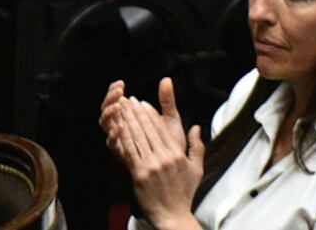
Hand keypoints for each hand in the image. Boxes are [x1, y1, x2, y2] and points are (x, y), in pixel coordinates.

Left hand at [101, 78, 202, 227]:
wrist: (173, 215)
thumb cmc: (184, 193)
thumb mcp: (196, 169)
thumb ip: (197, 146)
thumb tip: (197, 127)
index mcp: (177, 155)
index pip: (162, 128)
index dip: (151, 114)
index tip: (143, 103)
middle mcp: (164, 158)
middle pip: (148, 129)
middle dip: (137, 112)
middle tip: (129, 99)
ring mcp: (151, 166)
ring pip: (137, 137)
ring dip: (128, 120)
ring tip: (122, 108)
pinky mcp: (139, 174)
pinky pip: (130, 151)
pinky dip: (123, 137)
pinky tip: (118, 127)